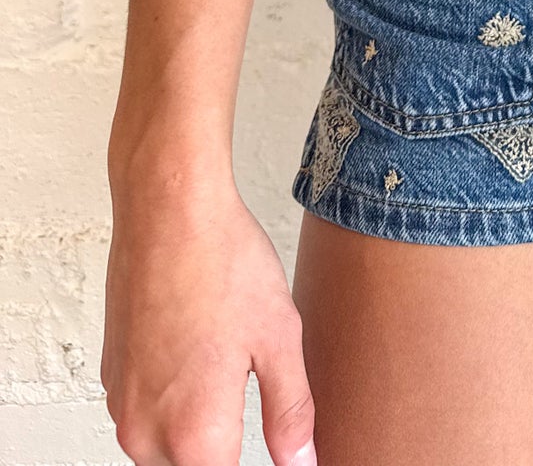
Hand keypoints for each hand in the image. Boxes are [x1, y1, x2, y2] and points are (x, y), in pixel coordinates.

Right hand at [102, 178, 316, 465]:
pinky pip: (145, 414)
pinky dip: (171, 402)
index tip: (267, 435)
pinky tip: (199, 355)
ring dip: (194, 431)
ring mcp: (122, 404)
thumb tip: (302, 462)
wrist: (168, 210)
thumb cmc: (222, 264)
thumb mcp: (279, 338)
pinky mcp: (112, 376)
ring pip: (164, 449)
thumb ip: (290, 413)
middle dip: (223, 450)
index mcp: (194, 435)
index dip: (256, 463)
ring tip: (227, 373)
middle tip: (248, 396)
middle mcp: (145, 432)